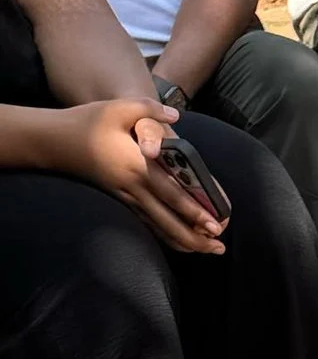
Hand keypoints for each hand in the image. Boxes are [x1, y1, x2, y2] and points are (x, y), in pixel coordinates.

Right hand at [56, 100, 224, 253]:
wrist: (55, 141)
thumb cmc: (87, 122)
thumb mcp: (117, 107)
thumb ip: (148, 109)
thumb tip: (176, 115)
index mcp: (137, 166)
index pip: (171, 194)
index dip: (193, 211)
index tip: (214, 224)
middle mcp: (134, 188)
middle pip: (169, 221)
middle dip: (196, 238)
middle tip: (220, 249)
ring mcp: (126, 198)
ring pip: (159, 228)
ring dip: (185, 242)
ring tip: (208, 251)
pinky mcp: (121, 202)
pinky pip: (148, 224)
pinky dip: (167, 236)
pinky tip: (183, 242)